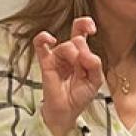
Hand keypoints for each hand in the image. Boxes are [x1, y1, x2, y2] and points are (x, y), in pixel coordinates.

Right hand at [36, 16, 102, 135]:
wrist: (67, 111)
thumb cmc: (80, 95)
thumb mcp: (95, 80)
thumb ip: (95, 65)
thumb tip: (86, 53)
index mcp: (82, 54)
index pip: (82, 31)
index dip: (86, 24)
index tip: (92, 29)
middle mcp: (69, 52)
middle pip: (76, 36)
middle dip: (83, 48)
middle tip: (83, 63)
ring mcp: (57, 57)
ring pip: (66, 46)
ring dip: (73, 56)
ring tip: (74, 70)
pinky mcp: (46, 63)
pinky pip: (40, 45)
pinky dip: (43, 38)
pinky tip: (51, 39)